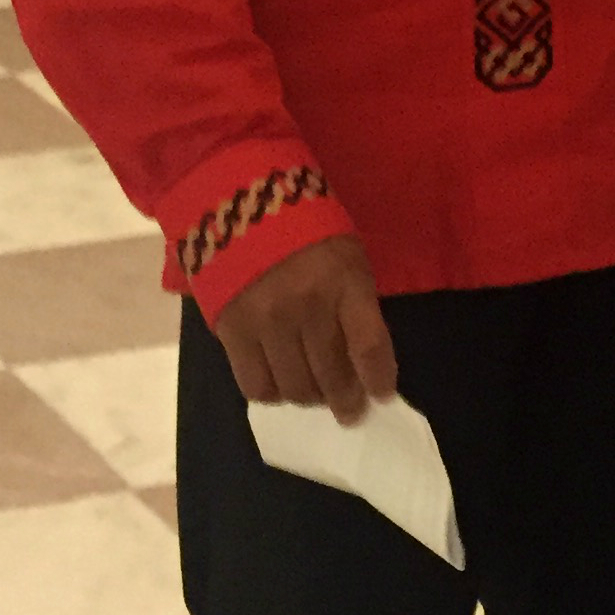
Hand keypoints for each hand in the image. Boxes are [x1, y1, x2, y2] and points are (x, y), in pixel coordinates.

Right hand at [212, 231, 397, 423]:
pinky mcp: (232, 332)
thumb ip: (356, 305)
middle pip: (331, 375)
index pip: (369, 346)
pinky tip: (280, 385)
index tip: (382, 395)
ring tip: (314, 395)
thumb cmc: (310, 230)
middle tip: (349, 409)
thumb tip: (362, 360)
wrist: (245, 205)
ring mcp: (268, 322)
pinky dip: (272, 393)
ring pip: (294, 387)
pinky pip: (255, 384)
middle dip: (345, 399)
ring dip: (310, 398)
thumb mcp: (348, 258)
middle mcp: (308, 307)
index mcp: (345, 283)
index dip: (379, 378)